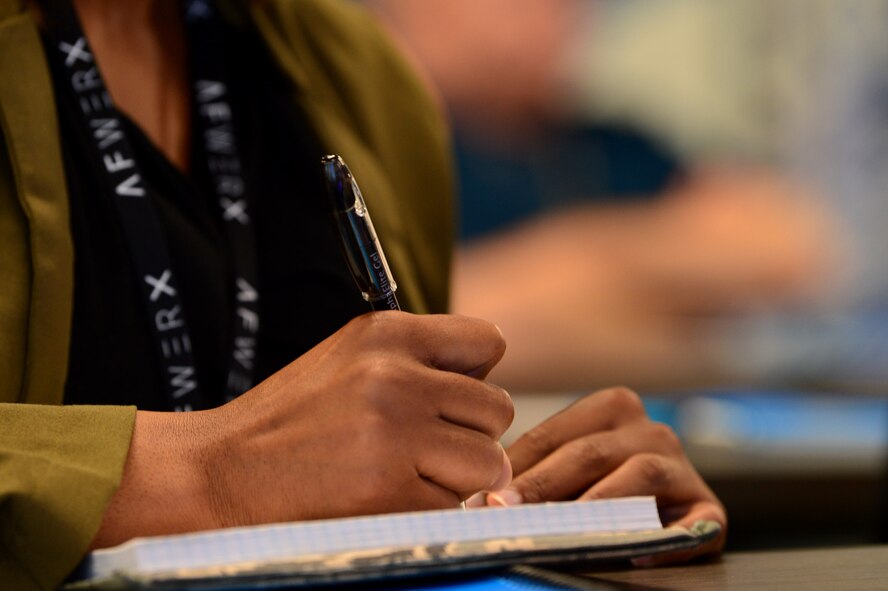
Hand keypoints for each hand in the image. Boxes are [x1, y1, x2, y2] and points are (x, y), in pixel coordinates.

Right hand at [92, 312, 512, 547]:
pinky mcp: (389, 491)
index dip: (476, 376)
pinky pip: (454, 505)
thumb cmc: (288, 421)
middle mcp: (396, 375)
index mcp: (387, 334)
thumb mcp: (349, 359)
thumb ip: (417, 359)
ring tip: (403, 473)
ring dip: (456, 478)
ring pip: (488, 462)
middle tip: (422, 448)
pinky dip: (428, 510)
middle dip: (469, 435)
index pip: (488, 342)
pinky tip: (383, 497)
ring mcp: (394, 433)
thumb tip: (488, 383)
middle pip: (497, 409)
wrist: (217, 472)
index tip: (449, 400)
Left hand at [471, 387, 725, 564]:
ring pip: (637, 477)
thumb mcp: (568, 468)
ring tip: (561, 532)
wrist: (674, 513)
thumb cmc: (601, 489)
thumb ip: (535, 473)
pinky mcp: (708, 511)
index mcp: (611, 407)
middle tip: (508, 514)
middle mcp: (650, 428)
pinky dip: (662, 540)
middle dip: (542, 487)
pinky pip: (688, 524)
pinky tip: (635, 554)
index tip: (484, 499)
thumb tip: (481, 501)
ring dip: (595, 508)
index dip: (514, 468)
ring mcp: (682, 467)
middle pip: (587, 454)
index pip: (551, 436)